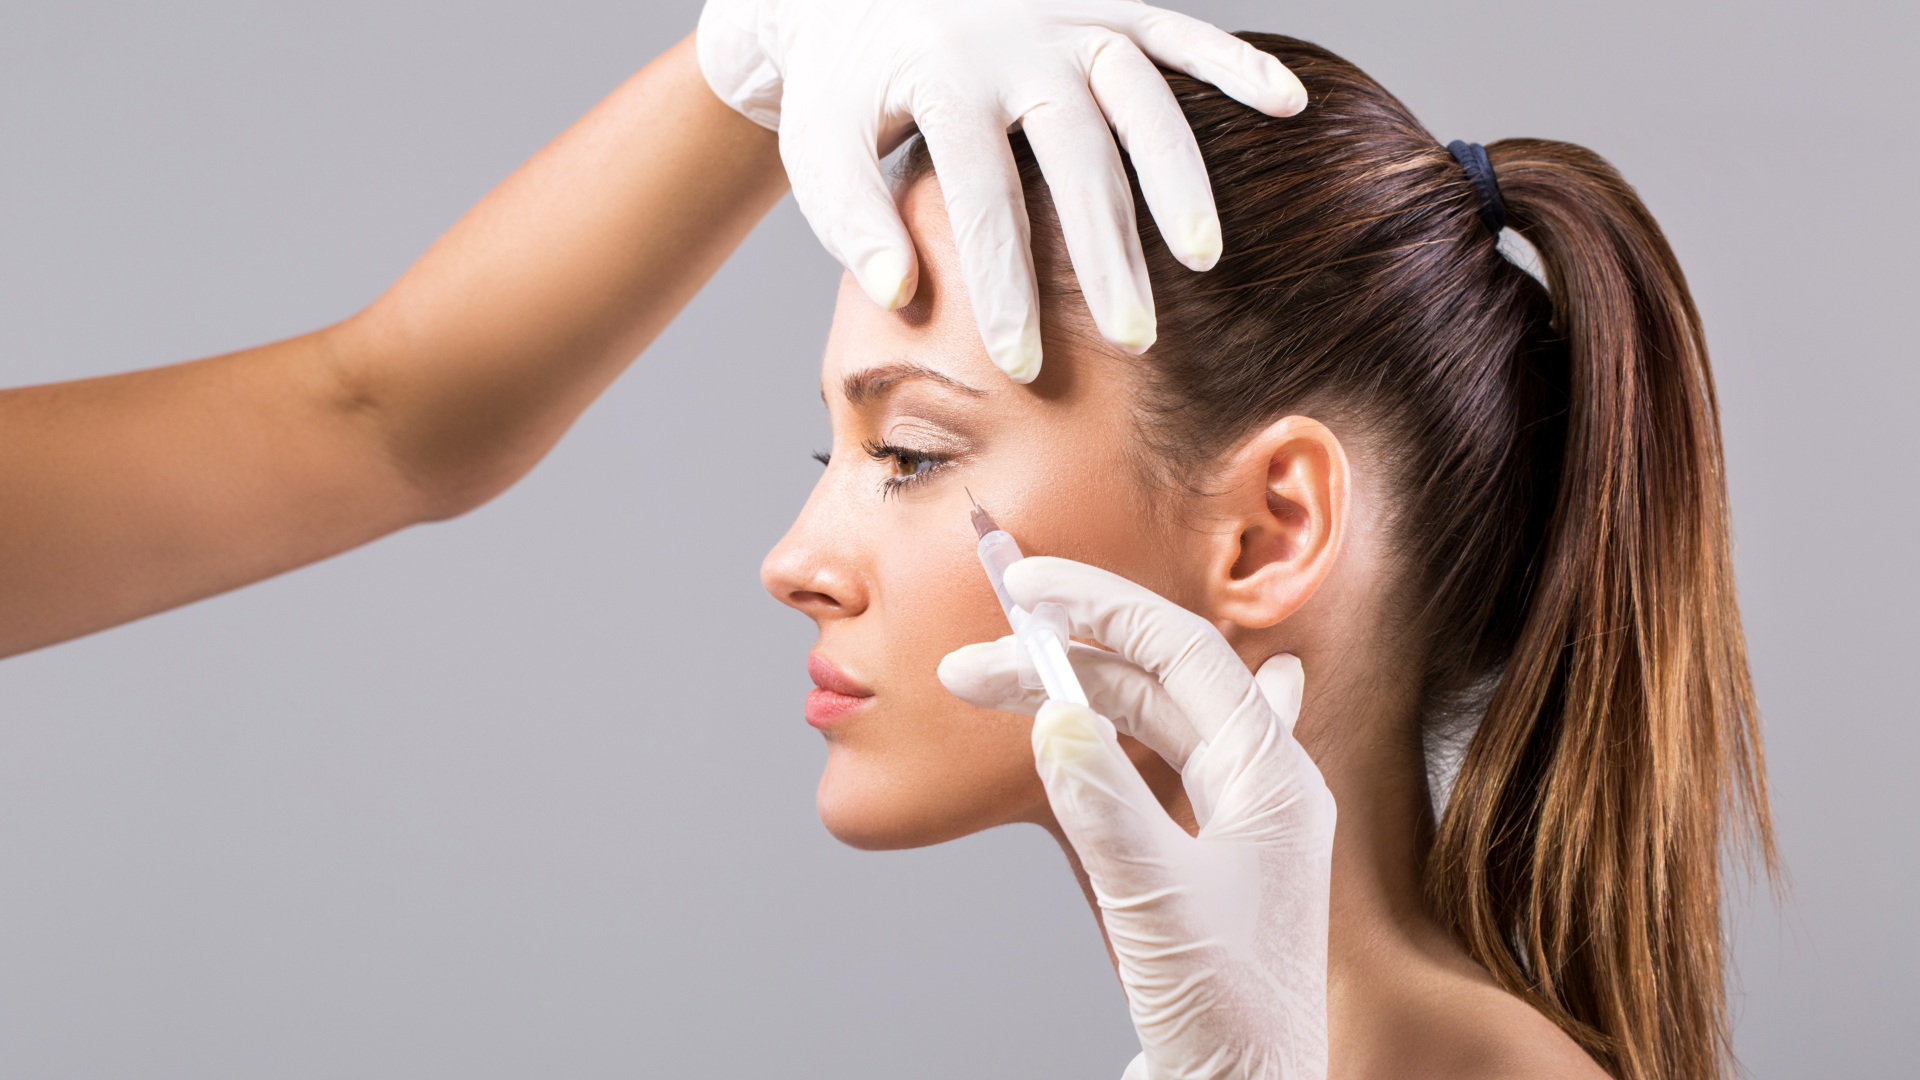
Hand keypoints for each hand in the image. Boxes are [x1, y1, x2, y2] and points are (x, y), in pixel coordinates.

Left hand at [696, 0, 1305, 381]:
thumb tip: (896, 294)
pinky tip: (1288, 104)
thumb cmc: (847, 91)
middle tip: (1133, 340)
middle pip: (1077, 154)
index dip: (1003, 282)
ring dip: (1179, 175)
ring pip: (1142, 96)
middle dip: (1107, 251)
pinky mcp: (1106, 9)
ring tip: (1204, 259)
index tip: (1022, 364)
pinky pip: (1180, 31)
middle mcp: (1019, 42)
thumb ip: (851, 218)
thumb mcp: (822, 147)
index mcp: (945, 79)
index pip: (982, 193)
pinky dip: (1236, 63)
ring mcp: (1070, 22)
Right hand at [939, 556, 1334, 1079]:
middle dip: (1060, 660)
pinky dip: (1122, 717)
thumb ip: (1104, 802)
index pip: (1184, 650)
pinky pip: (1168, 753)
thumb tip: (1055, 714)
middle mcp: (1264, 780)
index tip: (1026, 585)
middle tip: (970, 666)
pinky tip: (1124, 688)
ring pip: (1150, 717)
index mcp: (1273, 776)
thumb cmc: (1224, 1011)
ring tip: (989, 689)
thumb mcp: (1154, 898)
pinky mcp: (1212, 846)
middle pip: (1154, 681)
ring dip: (1071, 694)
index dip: (1103, 605)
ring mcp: (1241, 812)